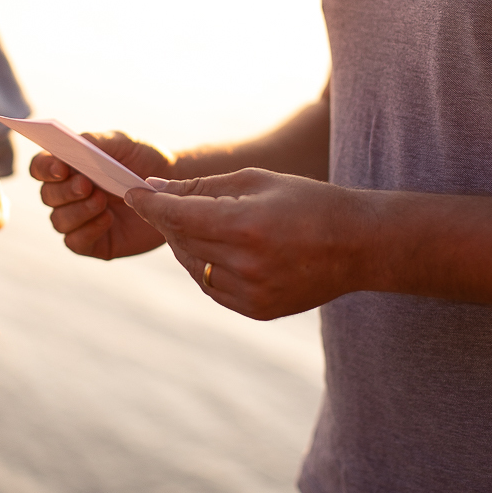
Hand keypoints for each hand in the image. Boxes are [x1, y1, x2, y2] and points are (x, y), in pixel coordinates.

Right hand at [30, 131, 174, 259]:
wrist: (170, 188)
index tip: (60, 168)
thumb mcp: (123, 143)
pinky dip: (88, 231)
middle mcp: (68, 195)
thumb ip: (97, 140)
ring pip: (59, 221)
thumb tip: (74, 141)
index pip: (40, 168)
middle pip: (47, 196)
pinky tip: (108, 219)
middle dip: (64, 191)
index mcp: (68, 167)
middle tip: (86, 185)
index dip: (44, 168)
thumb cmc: (143, 160)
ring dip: (77, 211)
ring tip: (102, 200)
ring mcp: (80, 220)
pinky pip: (75, 242)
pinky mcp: (95, 242)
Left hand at [124, 168, 373, 319]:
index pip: (177, 215)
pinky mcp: (256, 310)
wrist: (359, 245)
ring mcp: (250, 293)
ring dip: (186, 244)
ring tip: (199, 223)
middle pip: (182, 240)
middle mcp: (244, 263)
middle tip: (167, 203)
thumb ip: (202, 187)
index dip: (150, 204)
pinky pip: (213, 287)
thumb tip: (156, 188)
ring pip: (194, 266)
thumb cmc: (309, 203)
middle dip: (169, 220)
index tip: (133, 193)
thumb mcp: (257, 182)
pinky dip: (206, 267)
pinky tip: (218, 249)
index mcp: (244, 225)